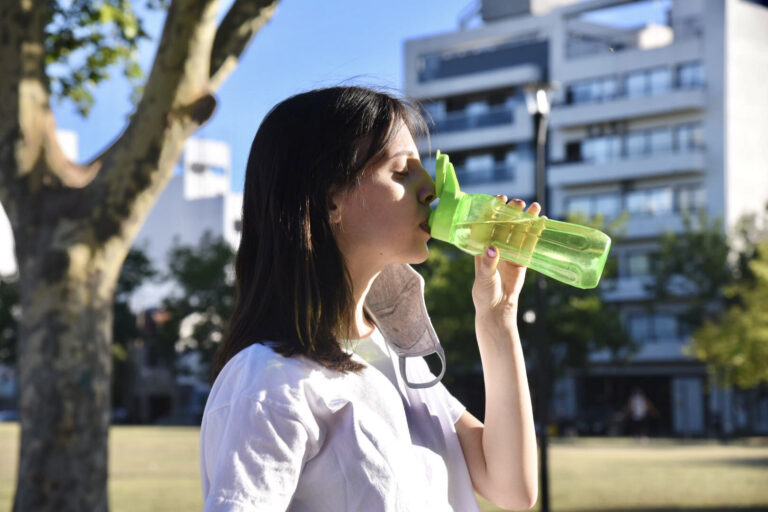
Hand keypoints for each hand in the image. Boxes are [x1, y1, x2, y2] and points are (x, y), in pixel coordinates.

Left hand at [472, 196, 542, 321]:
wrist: (497, 308)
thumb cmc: (484, 293)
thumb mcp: (484, 277)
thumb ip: (487, 263)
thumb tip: (493, 248)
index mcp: (482, 246)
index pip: (487, 223)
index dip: (492, 210)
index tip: (499, 199)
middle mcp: (496, 245)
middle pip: (504, 224)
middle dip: (511, 212)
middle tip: (519, 202)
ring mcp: (510, 251)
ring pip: (518, 231)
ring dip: (526, 219)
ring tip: (535, 206)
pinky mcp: (521, 259)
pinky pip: (529, 243)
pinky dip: (535, 233)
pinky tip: (542, 221)